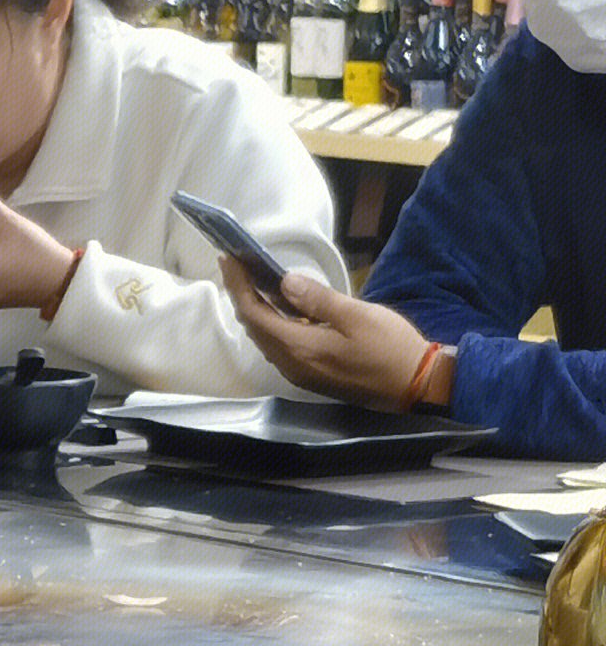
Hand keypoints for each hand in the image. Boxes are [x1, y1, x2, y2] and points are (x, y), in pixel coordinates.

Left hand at [225, 267, 443, 408]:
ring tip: (254, 280)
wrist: (415, 386)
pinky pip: (282, 345)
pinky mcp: (311, 374)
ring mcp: (299, 372)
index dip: (238, 285)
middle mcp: (289, 364)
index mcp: (297, 348)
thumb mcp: (357, 316)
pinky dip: (275, 323)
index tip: (229, 260)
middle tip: (238, 265)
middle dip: (242, 294)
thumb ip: (317, 299)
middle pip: (254, 326)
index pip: (253, 313)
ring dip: (258, 309)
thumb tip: (284, 282)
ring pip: (266, 337)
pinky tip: (283, 307)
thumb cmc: (391, 349)